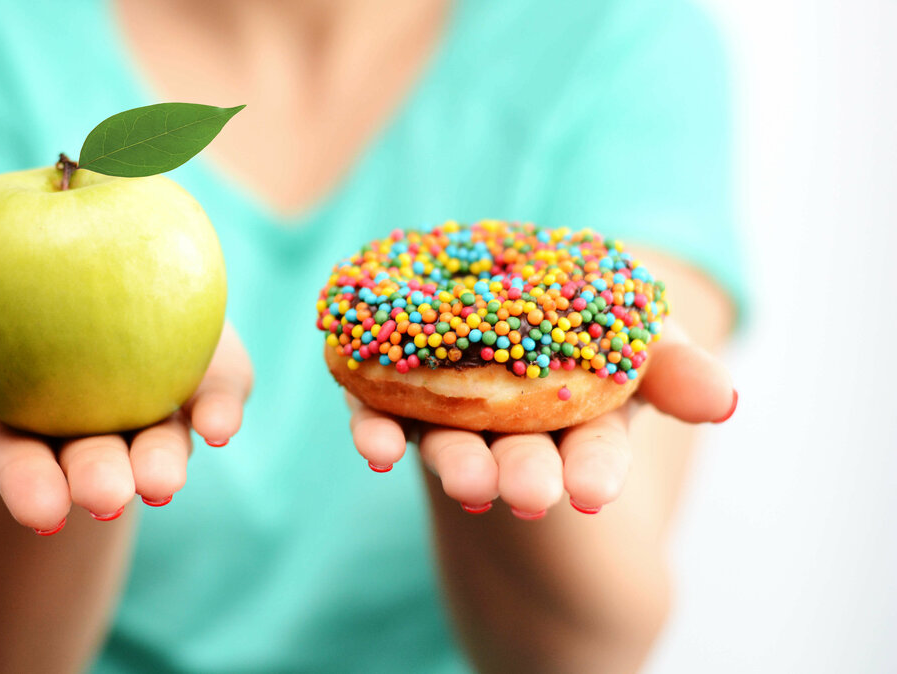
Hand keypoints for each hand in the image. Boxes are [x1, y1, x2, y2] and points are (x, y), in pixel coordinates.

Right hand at [0, 278, 251, 532]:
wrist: (103, 259)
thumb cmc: (18, 284)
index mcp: (26, 416)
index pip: (20, 459)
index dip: (28, 485)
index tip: (43, 511)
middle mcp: (94, 425)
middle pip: (95, 460)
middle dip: (99, 482)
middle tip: (107, 498)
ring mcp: (154, 408)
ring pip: (159, 443)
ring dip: (160, 464)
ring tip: (163, 483)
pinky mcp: (206, 378)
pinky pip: (217, 395)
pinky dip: (220, 410)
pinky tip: (221, 426)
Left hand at [347, 323, 734, 516]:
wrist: (507, 291)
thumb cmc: (589, 322)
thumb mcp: (641, 333)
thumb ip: (674, 365)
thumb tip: (723, 400)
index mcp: (578, 420)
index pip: (593, 453)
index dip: (596, 471)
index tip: (596, 494)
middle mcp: (511, 427)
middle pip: (519, 458)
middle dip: (526, 476)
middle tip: (528, 496)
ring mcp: (449, 413)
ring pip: (449, 446)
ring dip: (457, 465)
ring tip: (464, 483)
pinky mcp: (389, 391)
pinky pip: (377, 414)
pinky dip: (375, 432)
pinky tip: (376, 450)